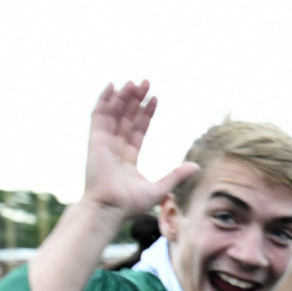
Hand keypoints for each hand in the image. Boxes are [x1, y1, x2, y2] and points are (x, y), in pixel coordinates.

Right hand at [80, 81, 198, 219]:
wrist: (109, 208)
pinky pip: (98, 116)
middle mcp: (116, 148)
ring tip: (134, 82)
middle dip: (136, 100)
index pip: (138, 129)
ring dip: (123, 97)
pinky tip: (112, 86)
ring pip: (114, 114)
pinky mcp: (95, 140)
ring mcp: (104, 143)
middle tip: (146, 83)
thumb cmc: (130, 204)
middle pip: (127, 117)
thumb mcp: (159, 188)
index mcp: (128, 158)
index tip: (155, 98)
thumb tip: (197, 166)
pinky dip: (104, 100)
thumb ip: (176, 175)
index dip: (146, 113)